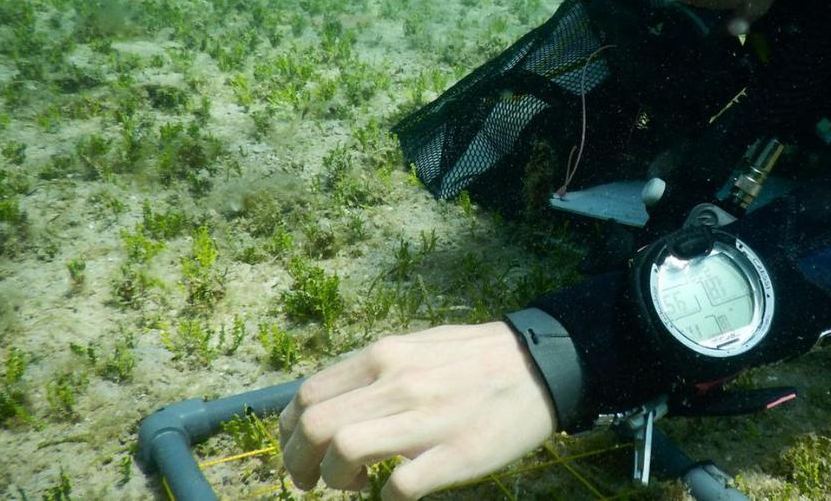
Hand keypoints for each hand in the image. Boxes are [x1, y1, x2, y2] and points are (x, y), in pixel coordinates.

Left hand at [278, 322, 555, 498]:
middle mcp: (398, 382)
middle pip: (314, 426)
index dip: (288, 432)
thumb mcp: (418, 346)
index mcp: (385, 355)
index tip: (297, 450)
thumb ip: (375, 371)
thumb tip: (331, 401)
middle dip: (298, 463)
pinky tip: (396, 494)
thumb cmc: (476, 358)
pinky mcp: (457, 455)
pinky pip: (399, 488)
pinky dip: (386, 499)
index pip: (308, 395)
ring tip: (352, 483)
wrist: (542, 366)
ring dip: (336, 479)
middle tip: (312, 480)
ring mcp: (427, 419)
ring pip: (344, 451)